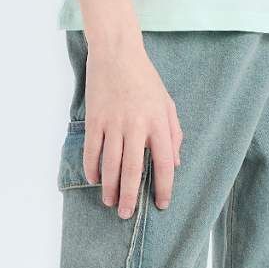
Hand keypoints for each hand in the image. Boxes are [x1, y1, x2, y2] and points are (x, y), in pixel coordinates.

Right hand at [83, 37, 182, 216]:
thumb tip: (176, 163)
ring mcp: (113, 122)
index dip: (164, 186)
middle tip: (126, 214)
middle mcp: (137, 125)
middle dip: (130, 196)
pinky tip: (95, 180)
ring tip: (110, 202)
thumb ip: (174, 134)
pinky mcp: (95, 118)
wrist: (117, 53)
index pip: (165, 162)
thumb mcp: (167, 103)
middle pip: (132, 169)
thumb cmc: (145, 79)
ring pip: (110, 164)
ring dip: (109, 187)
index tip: (161, 204)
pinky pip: (92, 150)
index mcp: (159, 122)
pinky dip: (92, 168)